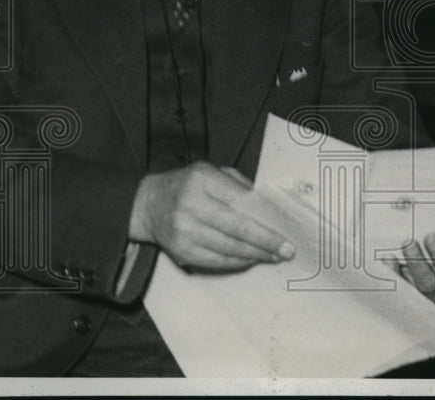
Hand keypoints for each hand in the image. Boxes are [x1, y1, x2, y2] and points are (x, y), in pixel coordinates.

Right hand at [129, 161, 294, 271]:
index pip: (241, 201)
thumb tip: (267, 208)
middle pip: (237, 228)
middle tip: (286, 251)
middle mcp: (191, 205)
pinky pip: (216, 260)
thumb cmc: (187, 186)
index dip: (264, 219)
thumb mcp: (211, 171)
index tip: (285, 231)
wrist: (149, 204)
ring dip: (255, 255)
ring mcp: (184, 230)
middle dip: (266, 242)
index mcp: (202, 179)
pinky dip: (238, 262)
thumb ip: (238, 184)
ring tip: (273, 256)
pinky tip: (251, 259)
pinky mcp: (181, 250)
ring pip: (229, 248)